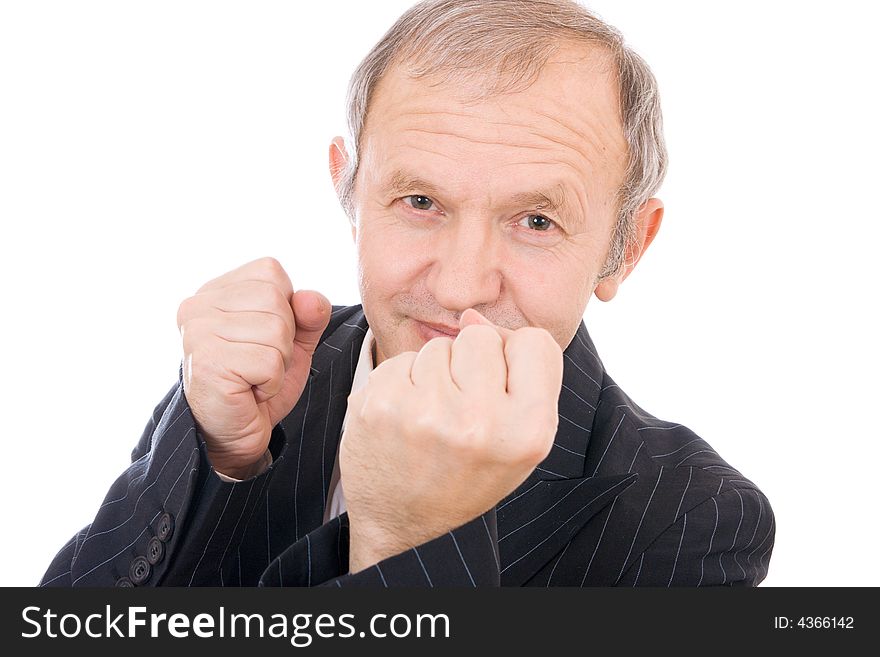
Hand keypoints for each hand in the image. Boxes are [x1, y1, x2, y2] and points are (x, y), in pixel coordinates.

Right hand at [177, 257, 329, 478]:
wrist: (233, 434)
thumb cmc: (258, 383)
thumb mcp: (293, 342)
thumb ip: (308, 314)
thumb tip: (311, 299)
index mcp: (215, 291)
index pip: (271, 272)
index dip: (286, 309)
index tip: (263, 339)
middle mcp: (198, 306)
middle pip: (276, 300)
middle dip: (284, 339)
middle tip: (259, 364)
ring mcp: (198, 333)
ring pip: (276, 331)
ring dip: (277, 364)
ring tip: (253, 377)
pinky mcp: (207, 362)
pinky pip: (269, 362)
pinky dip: (270, 383)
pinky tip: (248, 391)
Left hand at [340, 309, 562, 571]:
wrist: (408, 529)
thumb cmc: (471, 474)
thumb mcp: (520, 436)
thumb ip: (518, 372)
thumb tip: (471, 313)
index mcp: (528, 430)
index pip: (535, 341)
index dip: (516, 359)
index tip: (501, 389)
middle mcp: (479, 422)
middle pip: (481, 337)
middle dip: (470, 363)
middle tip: (461, 410)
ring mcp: (425, 413)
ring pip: (437, 346)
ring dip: (434, 375)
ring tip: (432, 420)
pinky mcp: (380, 407)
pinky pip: (400, 360)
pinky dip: (402, 383)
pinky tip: (404, 420)